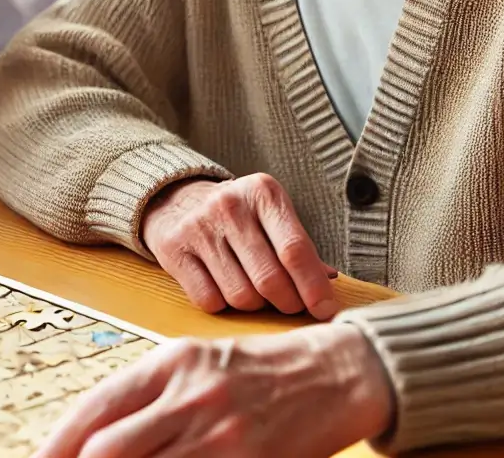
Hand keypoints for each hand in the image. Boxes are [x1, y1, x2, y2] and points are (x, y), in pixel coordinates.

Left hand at [34, 323, 394, 457]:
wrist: (330, 373)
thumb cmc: (257, 367)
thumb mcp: (196, 361)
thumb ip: (148, 394)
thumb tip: (97, 435)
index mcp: (171, 362)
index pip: (98, 406)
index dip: (60, 440)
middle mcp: (188, 395)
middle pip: (109, 449)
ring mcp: (218, 433)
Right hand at [141, 176, 338, 319]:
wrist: (177, 198)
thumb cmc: (238, 214)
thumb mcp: (271, 214)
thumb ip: (298, 246)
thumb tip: (329, 280)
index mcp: (262, 192)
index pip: (295, 250)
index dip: (314, 288)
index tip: (325, 311)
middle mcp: (230, 206)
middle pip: (270, 280)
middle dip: (288, 303)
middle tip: (291, 305)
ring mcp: (199, 227)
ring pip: (241, 296)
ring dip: (254, 305)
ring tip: (254, 290)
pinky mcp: (174, 249)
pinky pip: (209, 301)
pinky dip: (222, 305)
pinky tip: (223, 287)